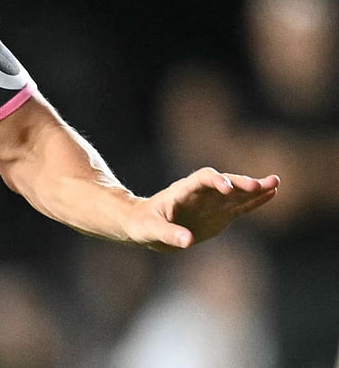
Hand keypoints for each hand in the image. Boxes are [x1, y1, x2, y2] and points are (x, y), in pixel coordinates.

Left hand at [128, 168, 279, 251]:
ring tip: (275, 183)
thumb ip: (169, 234)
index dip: (215, 181)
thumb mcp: (151, 230)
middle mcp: (200, 192)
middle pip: (223, 182)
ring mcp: (211, 202)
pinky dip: (255, 200)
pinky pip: (240, 205)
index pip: (202, 179)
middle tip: (260, 184)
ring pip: (236, 192)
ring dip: (254, 188)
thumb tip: (187, 241)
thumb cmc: (143, 224)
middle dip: (240, 183)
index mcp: (182, 191)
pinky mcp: (219, 214)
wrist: (144, 225)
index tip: (227, 189)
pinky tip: (272, 193)